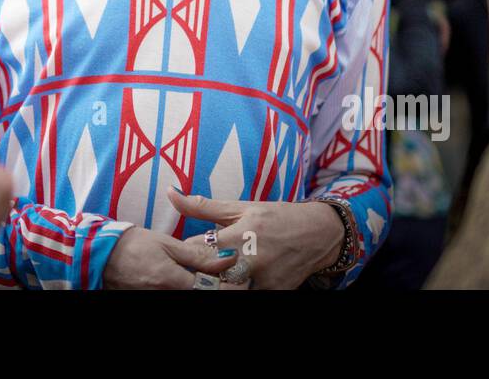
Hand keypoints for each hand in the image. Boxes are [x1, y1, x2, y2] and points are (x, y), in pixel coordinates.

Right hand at [102, 225, 236, 288]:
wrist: (101, 256)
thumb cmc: (134, 245)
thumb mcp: (167, 244)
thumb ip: (198, 255)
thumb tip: (228, 257)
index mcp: (174, 281)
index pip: (212, 290)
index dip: (231, 286)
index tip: (243, 278)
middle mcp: (169, 296)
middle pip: (205, 295)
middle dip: (221, 288)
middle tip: (236, 279)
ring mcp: (161, 298)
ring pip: (194, 296)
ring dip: (208, 287)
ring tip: (215, 277)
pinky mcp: (154, 298)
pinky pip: (180, 295)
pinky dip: (193, 288)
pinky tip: (197, 280)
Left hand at [167, 188, 347, 289]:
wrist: (318, 234)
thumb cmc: (276, 216)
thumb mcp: (241, 207)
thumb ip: (203, 206)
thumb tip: (170, 193)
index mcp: (240, 235)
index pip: (197, 250)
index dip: (182, 251)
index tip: (175, 250)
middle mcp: (251, 260)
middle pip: (208, 276)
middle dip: (194, 271)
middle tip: (187, 265)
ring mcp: (262, 281)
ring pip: (224, 290)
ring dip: (213, 282)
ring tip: (207, 273)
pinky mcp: (272, 293)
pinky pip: (244, 295)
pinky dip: (234, 288)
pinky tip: (228, 279)